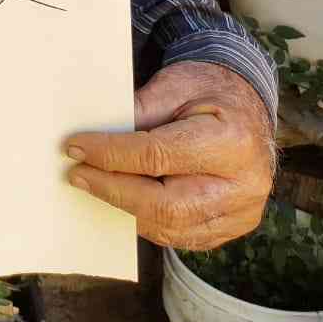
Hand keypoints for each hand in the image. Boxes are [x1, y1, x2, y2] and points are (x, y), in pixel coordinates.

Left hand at [63, 60, 274, 250]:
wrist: (247, 107)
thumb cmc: (208, 90)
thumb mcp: (174, 85)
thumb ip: (138, 111)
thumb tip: (95, 136)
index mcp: (232, 142)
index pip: (158, 156)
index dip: (111, 154)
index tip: (75, 148)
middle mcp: (243, 186)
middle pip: (166, 204)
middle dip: (113, 190)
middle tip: (77, 175)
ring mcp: (241, 213)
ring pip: (172, 227)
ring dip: (126, 208)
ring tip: (93, 185)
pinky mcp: (232, 226)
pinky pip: (182, 236)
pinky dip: (148, 220)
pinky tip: (123, 200)